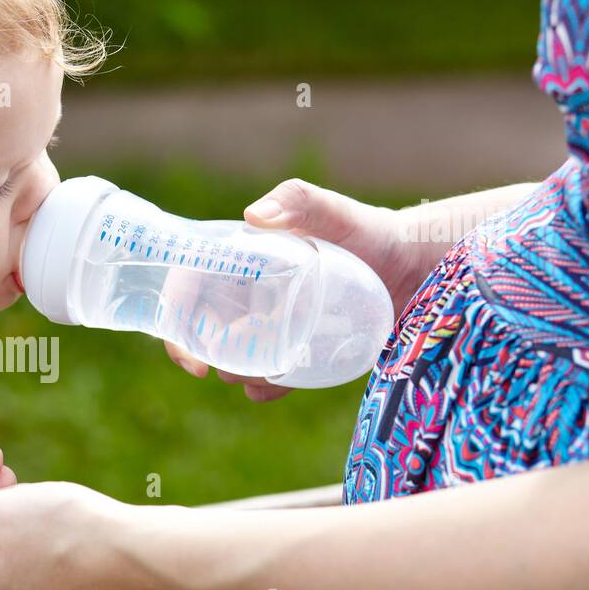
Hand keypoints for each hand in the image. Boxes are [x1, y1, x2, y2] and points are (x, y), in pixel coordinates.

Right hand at [165, 178, 412, 400]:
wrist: (413, 267)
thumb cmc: (369, 232)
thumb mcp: (333, 212)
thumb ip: (298, 203)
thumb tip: (253, 218)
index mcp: (239, 260)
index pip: (187, 287)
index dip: (175, 320)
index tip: (192, 354)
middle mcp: (247, 291)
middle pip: (202, 327)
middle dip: (204, 353)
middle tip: (227, 368)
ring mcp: (270, 322)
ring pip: (232, 355)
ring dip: (235, 371)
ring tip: (261, 373)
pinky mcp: (296, 348)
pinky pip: (267, 375)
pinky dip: (262, 386)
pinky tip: (270, 387)